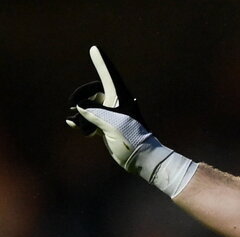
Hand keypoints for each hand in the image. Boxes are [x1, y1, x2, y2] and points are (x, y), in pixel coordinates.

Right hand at [67, 46, 195, 196]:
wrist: (142, 160)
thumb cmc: (132, 140)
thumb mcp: (113, 124)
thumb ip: (95, 113)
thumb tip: (79, 107)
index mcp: (120, 98)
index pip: (109, 75)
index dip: (101, 62)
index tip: (95, 48)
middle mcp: (116, 104)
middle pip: (92, 93)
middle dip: (80, 98)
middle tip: (71, 106)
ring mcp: (111, 115)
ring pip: (89, 107)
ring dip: (79, 114)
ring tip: (76, 124)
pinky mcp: (107, 127)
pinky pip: (90, 119)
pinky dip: (81, 121)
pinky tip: (75, 127)